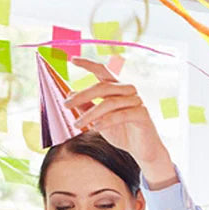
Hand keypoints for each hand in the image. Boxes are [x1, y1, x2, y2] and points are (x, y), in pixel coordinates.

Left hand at [64, 56, 175, 186]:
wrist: (142, 150)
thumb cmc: (122, 134)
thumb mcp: (99, 120)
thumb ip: (87, 108)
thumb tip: (70, 94)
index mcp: (118, 88)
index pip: (103, 71)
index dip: (88, 64)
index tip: (73, 59)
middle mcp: (128, 91)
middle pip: (102, 86)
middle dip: (82, 95)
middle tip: (66, 105)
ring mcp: (137, 101)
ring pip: (109, 102)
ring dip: (90, 114)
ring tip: (77, 125)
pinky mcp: (142, 114)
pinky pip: (120, 115)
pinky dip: (105, 121)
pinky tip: (95, 128)